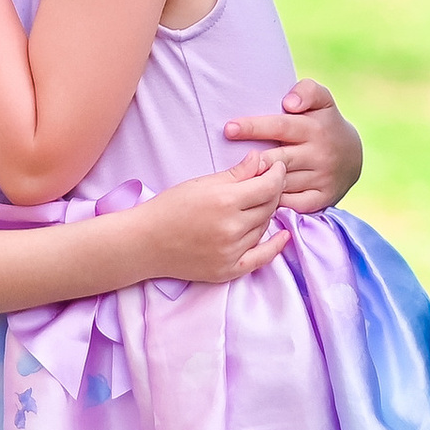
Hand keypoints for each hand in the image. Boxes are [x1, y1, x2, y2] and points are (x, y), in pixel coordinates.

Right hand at [141, 152, 289, 281]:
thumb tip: (261, 159)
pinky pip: (261, 258)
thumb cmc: (169, 208)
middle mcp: (232, 228)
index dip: (277, 174)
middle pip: (269, 207)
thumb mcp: (202, 183)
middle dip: (273, 192)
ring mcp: (231, 251)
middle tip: (269, 182)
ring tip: (256, 203)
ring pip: (264, 228)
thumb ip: (236, 173)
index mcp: (226, 201)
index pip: (268, 186)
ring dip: (265, 214)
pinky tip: (283, 235)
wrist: (145, 242)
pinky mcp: (228, 270)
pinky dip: (275, 247)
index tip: (277, 167)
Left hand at [222, 77, 363, 212]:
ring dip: (260, 184)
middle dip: (253, 160)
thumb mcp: (323, 101)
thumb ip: (308, 91)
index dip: (254, 127)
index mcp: (314, 128)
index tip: (229, 128)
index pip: (280, 126)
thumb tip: (289, 103)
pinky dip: (276, 202)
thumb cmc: (325, 124)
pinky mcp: (323, 198)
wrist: (353, 157)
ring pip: (283, 183)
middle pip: (278, 158)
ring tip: (236, 183)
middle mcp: (319, 154)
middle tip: (227, 162)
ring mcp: (321, 178)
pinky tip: (258, 199)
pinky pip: (294, 203)